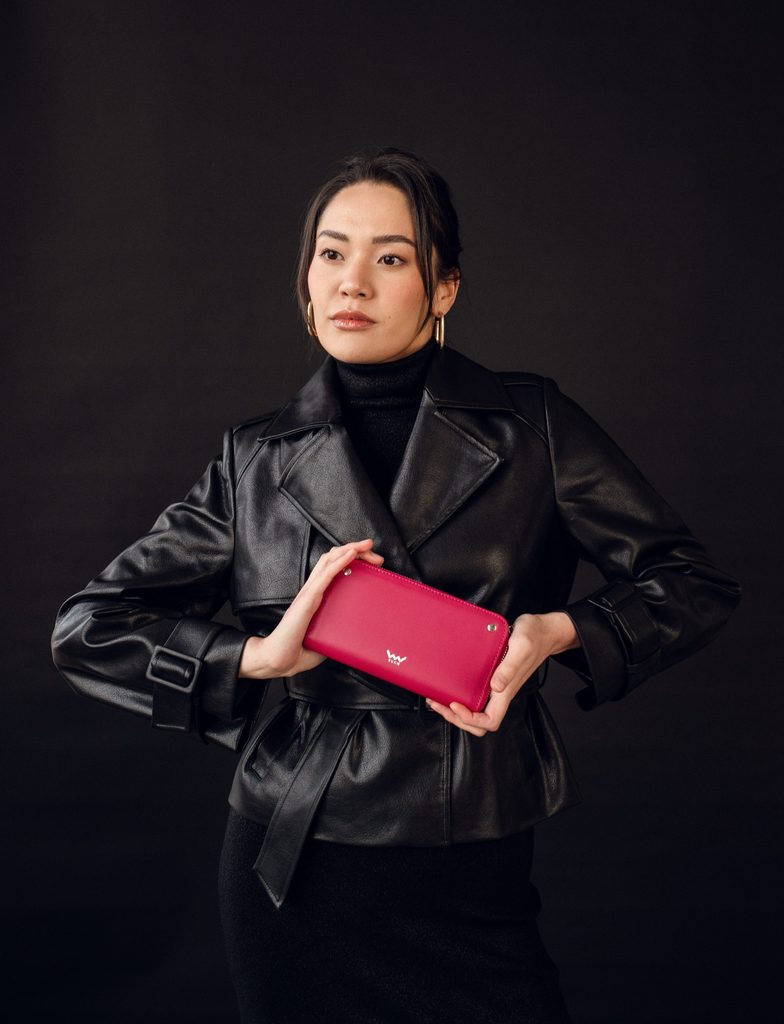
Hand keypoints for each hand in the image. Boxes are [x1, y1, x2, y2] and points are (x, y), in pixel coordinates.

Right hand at [239, 539, 383, 679]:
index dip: (352, 559)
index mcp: (315, 597)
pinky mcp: (308, 600)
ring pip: (329, 560)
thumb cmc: (297, 651)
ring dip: (350, 549)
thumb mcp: (327, 639)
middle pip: (332, 558)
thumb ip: (338, 632)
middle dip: (354, 549)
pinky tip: (352, 554)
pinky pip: (326, 575)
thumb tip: (356, 636)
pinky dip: (340, 561)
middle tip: (373, 550)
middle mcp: (312, 590)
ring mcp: (309, 593)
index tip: (373, 563)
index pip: (333, 568)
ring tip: (366, 545)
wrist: (278, 660)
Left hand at [425, 611, 578, 736]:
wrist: (545, 630)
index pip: (490, 721)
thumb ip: (509, 667)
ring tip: (438, 698)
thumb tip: (495, 686)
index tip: (455, 704)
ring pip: (476, 711)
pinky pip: (477, 696)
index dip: (471, 720)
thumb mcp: (521, 647)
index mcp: (507, 690)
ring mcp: (498, 686)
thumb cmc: (535, 636)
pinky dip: (461, 695)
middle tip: (438, 704)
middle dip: (456, 718)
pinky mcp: (495, 677)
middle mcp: (501, 692)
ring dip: (455, 710)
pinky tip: (451, 685)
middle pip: (479, 722)